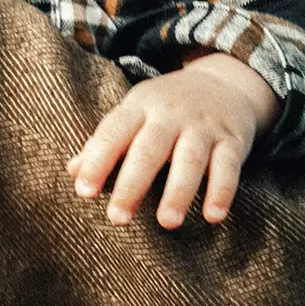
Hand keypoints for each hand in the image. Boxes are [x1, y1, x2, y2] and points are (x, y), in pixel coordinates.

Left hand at [65, 52, 277, 227]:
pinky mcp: (232, 140)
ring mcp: (203, 126)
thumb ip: (106, 143)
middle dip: (133, 183)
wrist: (223, 82)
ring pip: (190, 159)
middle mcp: (171, 114)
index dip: (97, 160)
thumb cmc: (166, 109)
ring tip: (166, 223)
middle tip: (118, 218)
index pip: (114, 132)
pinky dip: (222, 191)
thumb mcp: (135, 115)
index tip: (83, 191)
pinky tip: (213, 216)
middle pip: (149, 148)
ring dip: (178, 191)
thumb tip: (72, 172)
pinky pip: (228, 166)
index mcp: (140, 106)